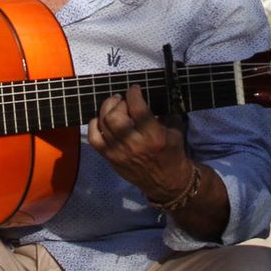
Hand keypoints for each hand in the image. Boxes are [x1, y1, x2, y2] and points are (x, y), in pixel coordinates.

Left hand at [86, 84, 190, 199]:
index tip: (134, 89)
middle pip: (115, 116)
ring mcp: (119, 152)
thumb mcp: (175, 130)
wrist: (166, 182)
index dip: (133, 94)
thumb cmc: (173, 154)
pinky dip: (94, 125)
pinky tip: (102, 120)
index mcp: (153, 136)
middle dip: (118, 102)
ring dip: (107, 110)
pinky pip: (94, 139)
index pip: (137, 109)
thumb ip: (165, 112)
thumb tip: (153, 95)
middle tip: (123, 99)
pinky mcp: (110, 158)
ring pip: (103, 124)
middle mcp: (134, 144)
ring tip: (114, 105)